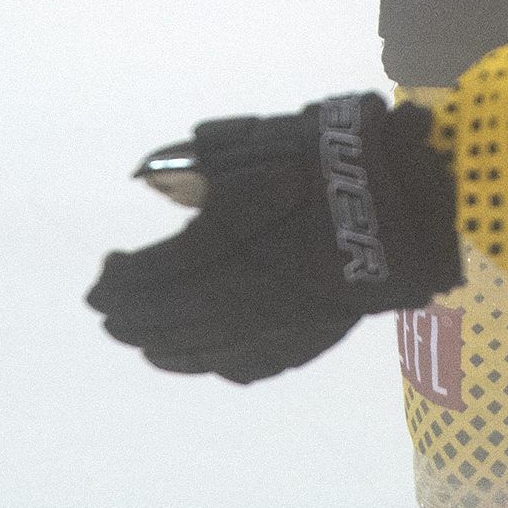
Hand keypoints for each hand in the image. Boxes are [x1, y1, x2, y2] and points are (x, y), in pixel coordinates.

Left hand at [87, 94, 462, 382]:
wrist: (405, 198)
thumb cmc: (325, 158)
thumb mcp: (254, 143)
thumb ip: (197, 162)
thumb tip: (151, 178)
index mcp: (216, 246)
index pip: (144, 281)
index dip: (116, 282)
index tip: (102, 272)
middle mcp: (235, 297)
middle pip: (163, 323)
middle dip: (128, 318)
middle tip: (108, 310)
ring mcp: (272, 325)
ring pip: (200, 353)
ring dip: (163, 348)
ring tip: (144, 341)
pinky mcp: (305, 338)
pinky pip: (245, 364)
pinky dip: (214, 363)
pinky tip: (207, 357)